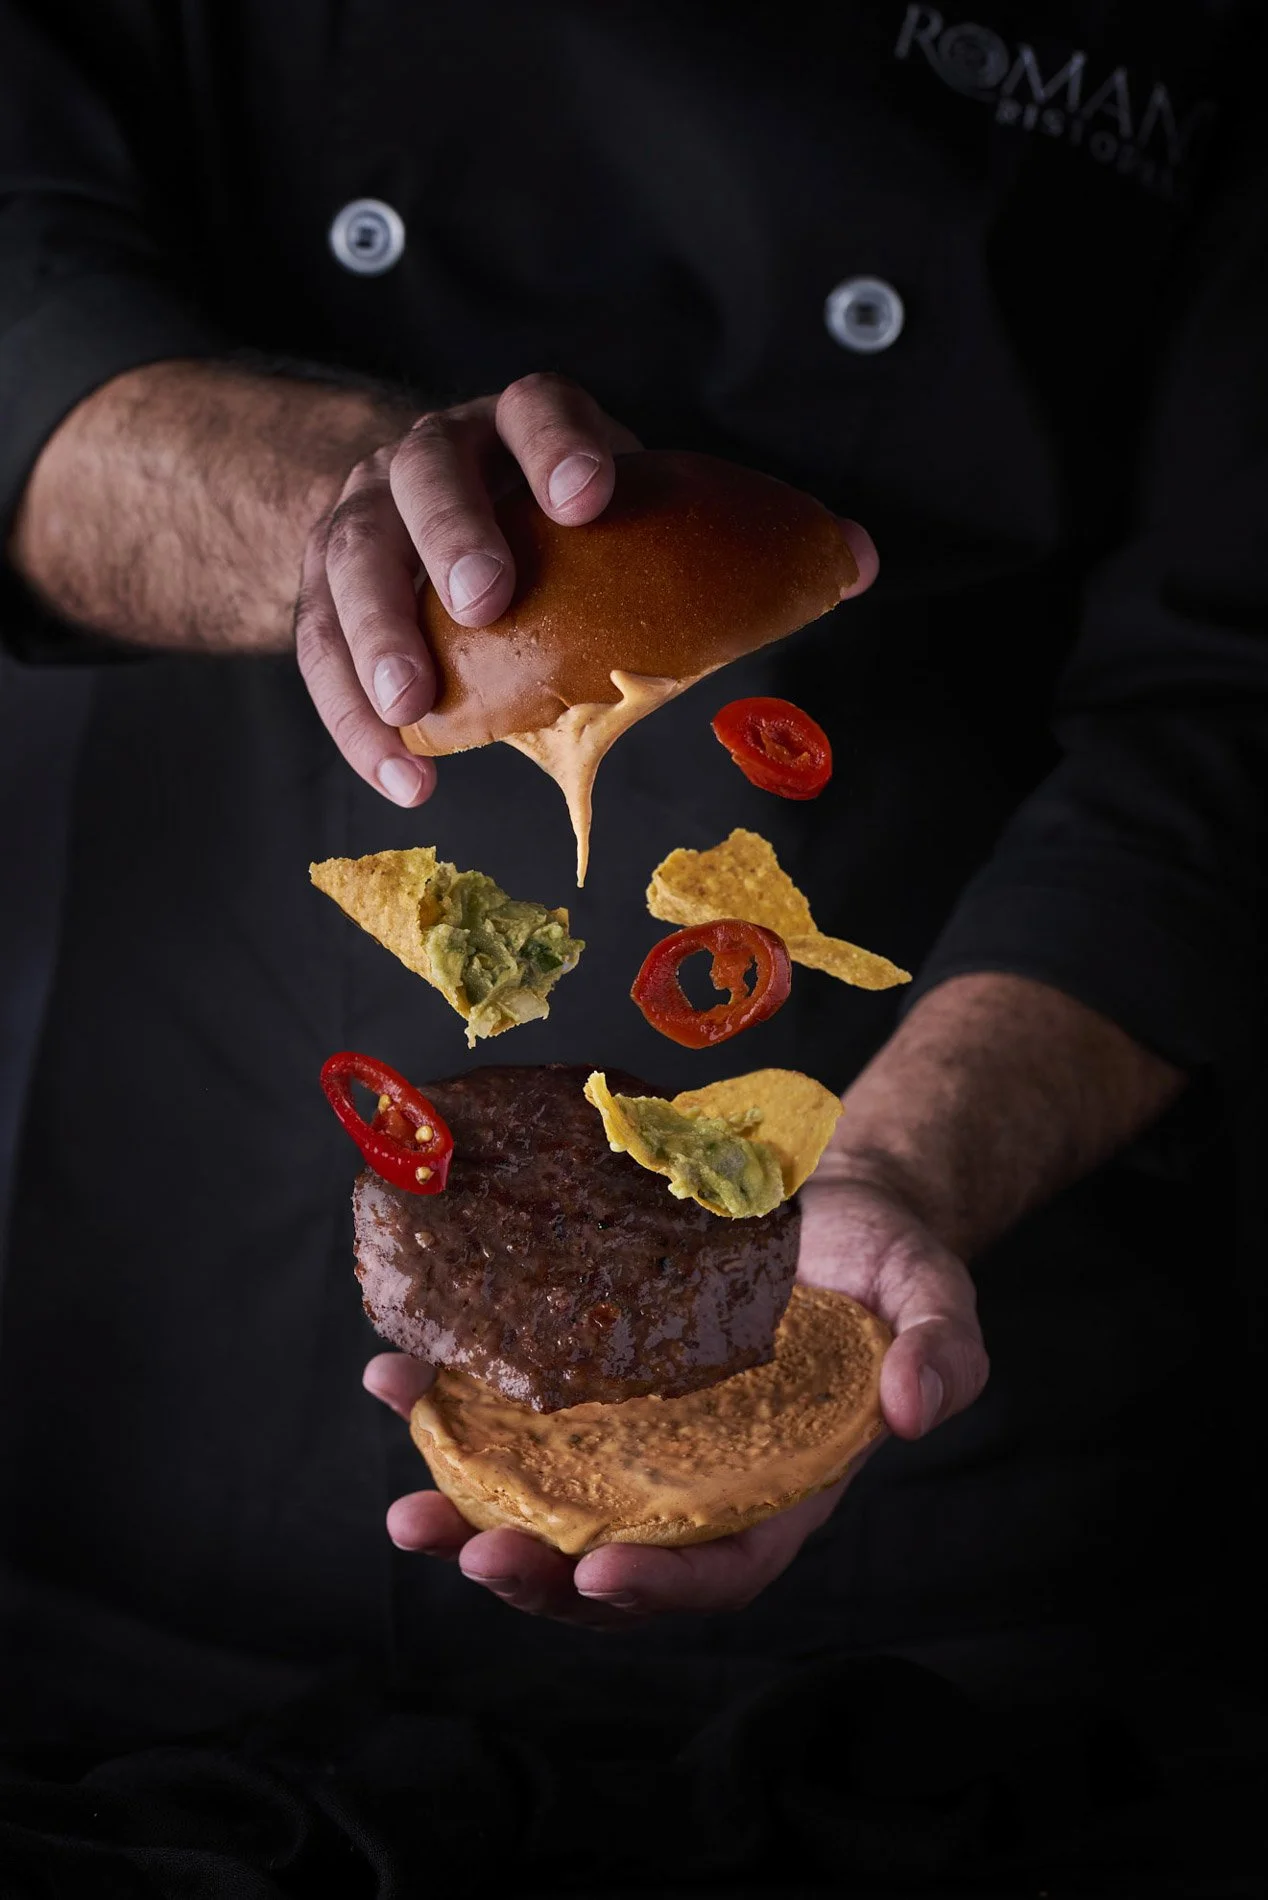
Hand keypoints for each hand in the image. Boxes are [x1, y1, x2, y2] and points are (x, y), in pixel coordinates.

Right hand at [294, 373, 641, 806]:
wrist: (427, 521)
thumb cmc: (545, 535)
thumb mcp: (600, 517)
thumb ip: (667, 546)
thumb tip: (805, 574)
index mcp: (514, 429)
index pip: (536, 411)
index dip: (557, 446)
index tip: (587, 496)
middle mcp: (433, 456)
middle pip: (427, 476)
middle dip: (454, 536)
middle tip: (485, 601)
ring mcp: (367, 512)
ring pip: (353, 555)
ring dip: (380, 634)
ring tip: (411, 706)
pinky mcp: (324, 583)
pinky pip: (321, 646)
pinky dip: (357, 720)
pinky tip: (401, 774)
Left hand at [364, 1158, 987, 1628]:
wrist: (828, 1203)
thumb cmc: (887, 1263)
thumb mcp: (933, 1296)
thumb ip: (944, 1352)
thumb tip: (918, 1410)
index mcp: (781, 1484)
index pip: (721, 1567)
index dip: (660, 1588)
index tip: (596, 1578)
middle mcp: (696, 1479)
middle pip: (610, 1558)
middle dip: (533, 1571)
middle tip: (461, 1547)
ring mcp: (635, 1435)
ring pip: (544, 1502)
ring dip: (469, 1510)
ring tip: (403, 1509)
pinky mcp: (590, 1380)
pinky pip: (515, 1414)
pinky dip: (451, 1408)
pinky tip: (396, 1378)